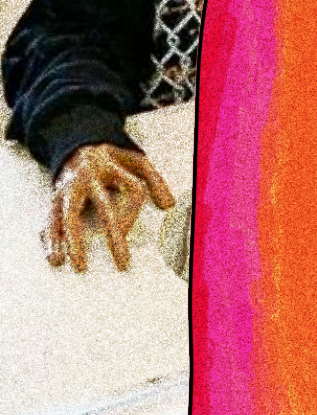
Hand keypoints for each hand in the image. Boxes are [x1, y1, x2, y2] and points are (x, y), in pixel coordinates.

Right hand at [43, 143, 175, 271]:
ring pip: (68, 216)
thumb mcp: (136, 162)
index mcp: (110, 165)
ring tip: (78, 264)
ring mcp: (67, 190)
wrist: (76, 149)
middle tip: (122, 260)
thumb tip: (169, 205)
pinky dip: (50, 241)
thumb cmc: (112, 162)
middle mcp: (88, 177)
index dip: (141, 204)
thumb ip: (154, 180)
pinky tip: (55, 258)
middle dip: (113, 233)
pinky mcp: (53, 202)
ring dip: (72, 241)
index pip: (134, 186)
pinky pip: (49, 222)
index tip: (139, 226)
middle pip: (102, 204)